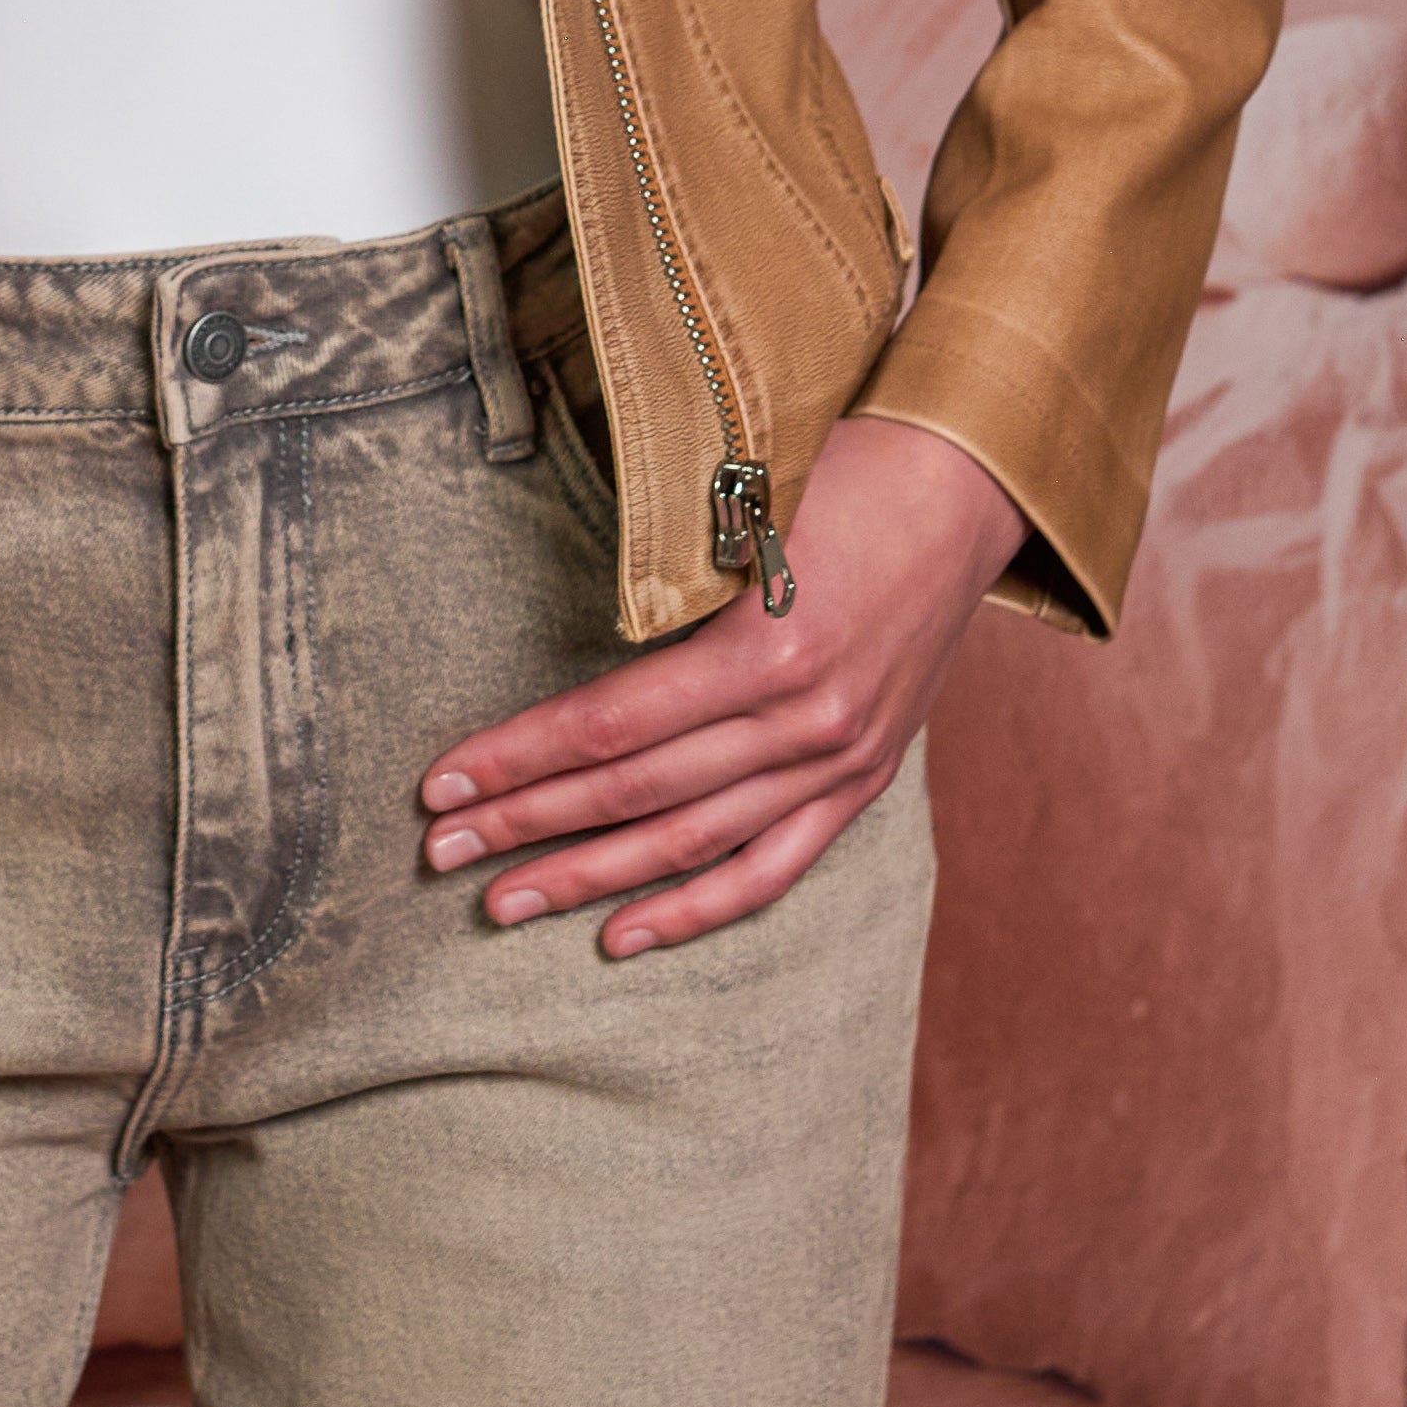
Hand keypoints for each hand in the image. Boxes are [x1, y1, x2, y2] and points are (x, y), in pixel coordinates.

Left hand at [418, 408, 1024, 956]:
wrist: (968, 488)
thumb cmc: (843, 470)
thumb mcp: (748, 503)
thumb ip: (665, 573)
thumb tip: (551, 630)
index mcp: (765, 646)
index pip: (609, 725)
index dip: (518, 758)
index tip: (441, 782)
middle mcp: (802, 720)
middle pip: (634, 791)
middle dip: (527, 825)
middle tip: (439, 853)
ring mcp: (837, 761)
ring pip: (689, 841)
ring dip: (587, 878)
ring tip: (502, 903)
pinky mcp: (861, 783)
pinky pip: (769, 869)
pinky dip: (694, 909)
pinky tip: (619, 936)